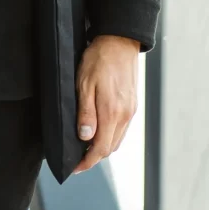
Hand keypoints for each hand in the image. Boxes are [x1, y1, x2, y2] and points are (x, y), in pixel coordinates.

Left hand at [74, 34, 141, 172]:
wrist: (120, 42)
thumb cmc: (99, 60)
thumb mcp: (84, 85)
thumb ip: (86, 113)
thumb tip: (85, 137)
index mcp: (112, 112)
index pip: (100, 148)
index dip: (87, 162)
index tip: (75, 168)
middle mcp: (125, 115)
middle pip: (110, 148)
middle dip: (94, 158)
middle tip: (77, 160)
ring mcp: (131, 111)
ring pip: (118, 140)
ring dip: (103, 148)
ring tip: (85, 149)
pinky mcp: (133, 105)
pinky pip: (122, 129)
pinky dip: (111, 136)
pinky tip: (100, 132)